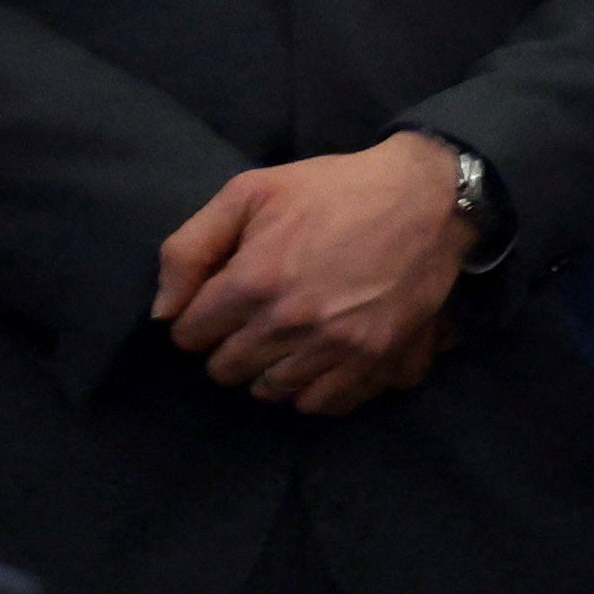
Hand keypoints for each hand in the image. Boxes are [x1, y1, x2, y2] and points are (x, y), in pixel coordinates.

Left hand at [152, 136, 471, 411]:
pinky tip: (316, 360)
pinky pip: (320, 404)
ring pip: (268, 391)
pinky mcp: (373, 359)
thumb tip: (163, 311)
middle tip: (252, 319)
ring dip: (267, 369)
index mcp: (253, 280)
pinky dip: (310, 389)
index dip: (198, 317)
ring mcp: (334, 346)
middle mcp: (289, 323)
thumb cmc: (335, 189)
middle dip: (228, 345)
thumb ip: (189, 247)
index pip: (189, 335)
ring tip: (285, 339)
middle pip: (224, 370)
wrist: (430, 196)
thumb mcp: (251, 191)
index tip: (220, 302)